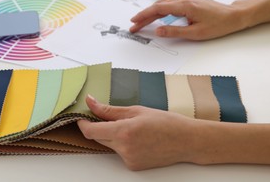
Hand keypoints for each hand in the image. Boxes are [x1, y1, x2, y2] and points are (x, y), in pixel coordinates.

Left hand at [77, 95, 269, 170]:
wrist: (187, 141)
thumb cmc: (166, 122)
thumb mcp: (137, 110)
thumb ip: (110, 109)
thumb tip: (91, 102)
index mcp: (124, 132)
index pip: (91, 131)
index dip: (83, 124)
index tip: (82, 116)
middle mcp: (124, 149)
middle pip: (99, 138)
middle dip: (99, 127)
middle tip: (109, 116)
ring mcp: (129, 160)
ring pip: (109, 145)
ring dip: (113, 135)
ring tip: (133, 128)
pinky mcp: (133, 166)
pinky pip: (120, 153)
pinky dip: (123, 144)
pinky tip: (139, 139)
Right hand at [129, 0, 246, 40]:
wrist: (233, 16)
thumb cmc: (218, 25)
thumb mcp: (196, 33)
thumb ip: (174, 31)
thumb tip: (157, 31)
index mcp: (185, 5)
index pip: (158, 9)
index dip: (144, 15)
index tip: (134, 22)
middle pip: (158, 5)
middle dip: (144, 15)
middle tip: (134, 25)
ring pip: (163, 2)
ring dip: (151, 11)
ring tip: (142, 20)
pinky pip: (170, 1)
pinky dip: (160, 8)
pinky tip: (156, 13)